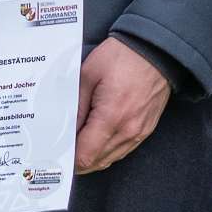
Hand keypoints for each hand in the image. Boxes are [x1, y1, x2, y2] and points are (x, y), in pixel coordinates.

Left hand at [73, 39, 172, 175]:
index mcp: (111, 117)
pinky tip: (97, 141)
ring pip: (110, 159)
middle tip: (62, 152)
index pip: (85, 155)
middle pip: (97, 162)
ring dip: (93, 157)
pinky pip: (123, 150)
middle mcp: (128, 130)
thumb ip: (76, 106)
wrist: (154, 49)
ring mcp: (139, 132)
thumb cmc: (122, 57)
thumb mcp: (88, 75)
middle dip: (78, 161)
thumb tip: (66, 129)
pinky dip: (107, 151)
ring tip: (77, 147)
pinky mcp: (146, 129)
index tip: (57, 154)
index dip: (69, 160)